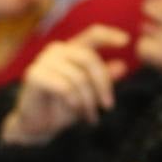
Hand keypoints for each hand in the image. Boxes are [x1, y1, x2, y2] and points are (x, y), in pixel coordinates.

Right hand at [1, 25, 130, 144]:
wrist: (39, 126)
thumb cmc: (63, 107)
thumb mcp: (90, 93)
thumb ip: (103, 79)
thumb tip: (122, 66)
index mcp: (72, 50)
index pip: (93, 34)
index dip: (109, 35)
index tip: (126, 41)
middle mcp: (57, 50)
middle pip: (89, 58)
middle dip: (103, 84)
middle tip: (108, 106)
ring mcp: (44, 61)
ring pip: (78, 76)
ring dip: (88, 100)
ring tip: (89, 115)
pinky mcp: (35, 75)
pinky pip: (64, 87)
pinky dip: (73, 102)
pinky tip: (73, 110)